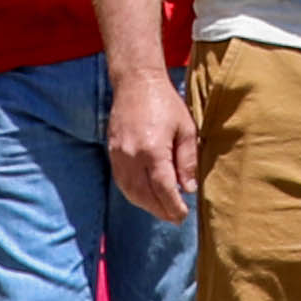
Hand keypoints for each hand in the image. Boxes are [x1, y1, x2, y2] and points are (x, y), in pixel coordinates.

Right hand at [104, 55, 201, 224]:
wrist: (136, 82)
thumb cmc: (165, 103)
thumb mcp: (186, 129)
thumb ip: (187, 161)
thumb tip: (188, 188)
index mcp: (152, 149)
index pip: (163, 188)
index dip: (173, 206)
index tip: (183, 214)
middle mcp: (132, 156)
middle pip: (144, 195)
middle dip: (160, 210)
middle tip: (175, 218)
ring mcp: (118, 155)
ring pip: (130, 192)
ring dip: (147, 205)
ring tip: (162, 210)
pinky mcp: (112, 152)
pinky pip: (122, 181)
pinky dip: (134, 194)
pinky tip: (147, 196)